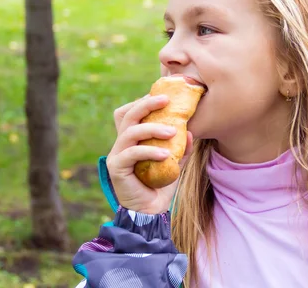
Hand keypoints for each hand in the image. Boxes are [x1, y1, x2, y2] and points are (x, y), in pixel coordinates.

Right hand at [105, 95, 193, 213]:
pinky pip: (132, 153)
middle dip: (146, 104)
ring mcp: (117, 154)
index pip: (130, 111)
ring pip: (130, 131)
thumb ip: (182, 147)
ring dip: (152, 128)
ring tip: (173, 132)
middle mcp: (121, 143)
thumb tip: (191, 131)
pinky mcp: (117, 167)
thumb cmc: (161, 184)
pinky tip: (165, 154)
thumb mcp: (175, 162)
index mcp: (132, 138)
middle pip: (127, 114)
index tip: (165, 96)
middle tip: (167, 100)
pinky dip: (149, 151)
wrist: (150, 211)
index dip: (143, 101)